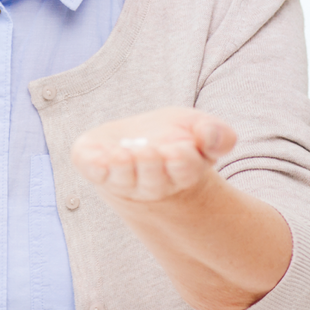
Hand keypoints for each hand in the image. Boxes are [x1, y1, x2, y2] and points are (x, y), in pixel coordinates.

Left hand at [71, 107, 237, 204]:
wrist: (136, 144)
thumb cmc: (172, 137)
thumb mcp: (199, 127)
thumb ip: (216, 134)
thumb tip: (210, 136)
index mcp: (180, 172)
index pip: (185, 172)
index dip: (182, 162)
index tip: (180, 149)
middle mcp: (151, 183)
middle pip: (153, 180)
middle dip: (150, 165)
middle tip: (148, 151)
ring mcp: (121, 179)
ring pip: (123, 180)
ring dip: (122, 168)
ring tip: (121, 155)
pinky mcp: (95, 167)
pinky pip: (93, 171)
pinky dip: (94, 165)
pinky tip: (100, 157)